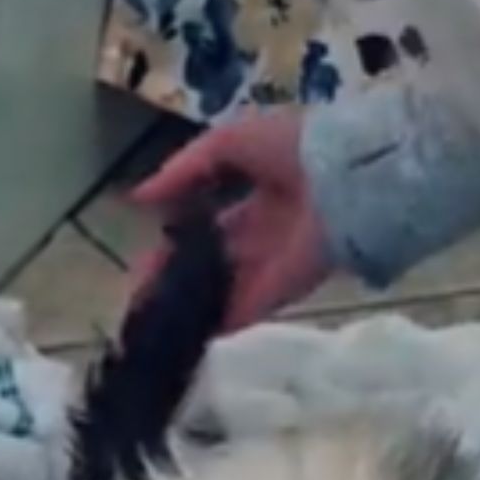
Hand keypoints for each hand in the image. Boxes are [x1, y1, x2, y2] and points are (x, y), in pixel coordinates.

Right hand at [131, 111, 332, 329]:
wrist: (341, 175)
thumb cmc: (290, 148)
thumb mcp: (229, 143)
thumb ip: (183, 170)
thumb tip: (137, 196)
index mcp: (255, 201)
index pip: (207, 230)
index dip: (174, 246)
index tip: (143, 264)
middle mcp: (261, 240)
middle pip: (209, 268)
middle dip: (173, 282)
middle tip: (139, 299)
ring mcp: (269, 271)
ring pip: (219, 294)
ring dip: (185, 308)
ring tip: (148, 322)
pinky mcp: (277, 294)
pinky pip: (239, 314)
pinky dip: (211, 325)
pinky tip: (177, 336)